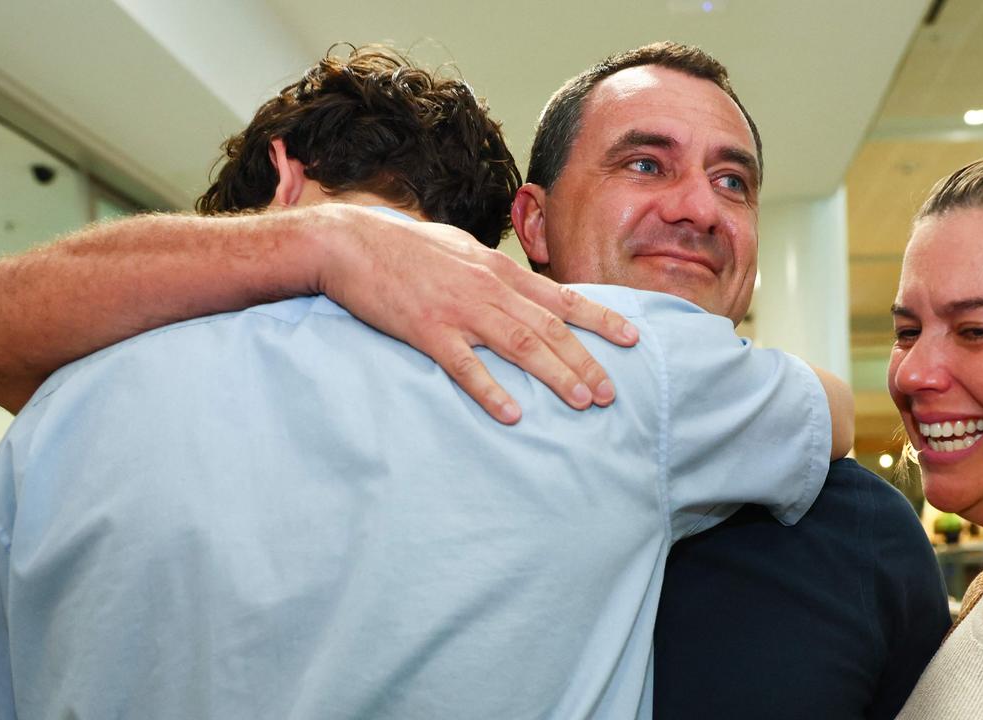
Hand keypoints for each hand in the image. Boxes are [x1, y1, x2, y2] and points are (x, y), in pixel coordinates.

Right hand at [316, 205, 638, 423]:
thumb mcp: (461, 249)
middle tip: (611, 392)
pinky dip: (492, 390)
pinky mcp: (427, 331)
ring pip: (520, 346)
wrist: (350, 242)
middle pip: (549, 328)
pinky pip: (465, 366)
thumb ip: (494, 270)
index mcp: (498, 269)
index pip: (560, 297)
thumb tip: (521, 287)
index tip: (632, 338)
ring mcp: (459, 310)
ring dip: (555, 375)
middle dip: (586, 361)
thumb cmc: (406, 247)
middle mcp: (489, 288)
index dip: (600, 318)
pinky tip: (513, 413)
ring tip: (583, 402)